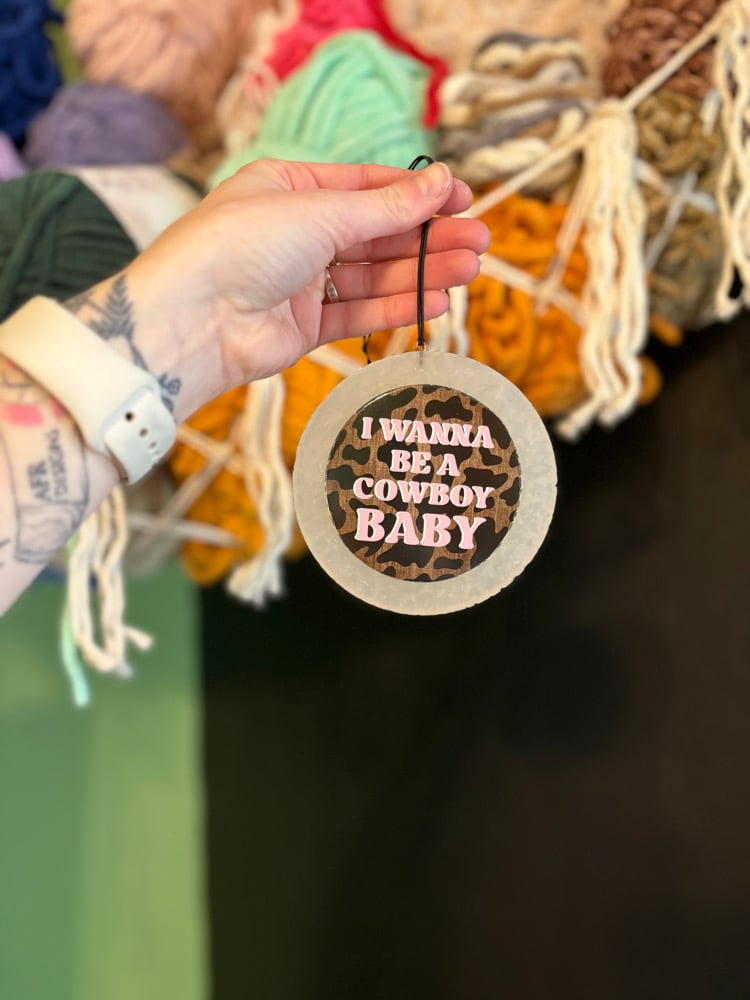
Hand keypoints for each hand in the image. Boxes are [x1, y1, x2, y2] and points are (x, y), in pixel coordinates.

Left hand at [125, 159, 489, 409]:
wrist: (191, 321)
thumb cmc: (240, 247)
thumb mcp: (319, 213)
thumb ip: (385, 207)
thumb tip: (440, 182)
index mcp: (290, 188)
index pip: (366, 186)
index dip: (417, 193)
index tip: (462, 198)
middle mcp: (296, 233)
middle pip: (376, 233)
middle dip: (428, 237)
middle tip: (479, 241)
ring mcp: (301, 282)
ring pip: (373, 274)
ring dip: (422, 272)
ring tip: (469, 270)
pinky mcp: (304, 327)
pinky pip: (359, 312)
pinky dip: (396, 306)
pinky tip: (434, 301)